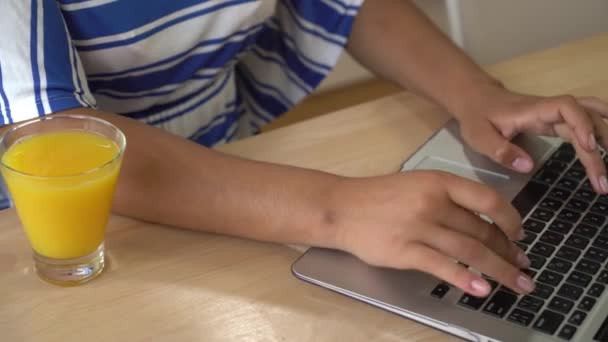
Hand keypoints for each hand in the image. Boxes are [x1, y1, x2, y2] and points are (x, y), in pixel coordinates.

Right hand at [329, 171, 533, 296]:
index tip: (519, 235)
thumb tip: (484, 223)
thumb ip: (448, 199)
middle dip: (508, 252)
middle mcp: (432, 202)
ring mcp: (417, 227)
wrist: (341, 207)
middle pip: (481, 230)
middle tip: (522, 267)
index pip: (488, 199)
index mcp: (438, 181)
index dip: (510, 219)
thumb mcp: (417, 185)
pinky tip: (481, 289)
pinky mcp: (403, 251)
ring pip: (469, 250)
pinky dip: (465, 279)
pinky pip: (442, 266)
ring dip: (499, 269)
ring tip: (517, 284)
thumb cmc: (379, 196)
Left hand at [455, 85, 607, 192]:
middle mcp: (549, 109)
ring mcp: (555, 113)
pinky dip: (602, 130)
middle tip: (604, 182)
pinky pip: (586, 121)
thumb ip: (500, 150)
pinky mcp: (556, 120)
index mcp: (533, 110)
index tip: (589, 147)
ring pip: (592, 116)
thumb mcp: (478, 136)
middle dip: (602, 145)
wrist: (475, 98)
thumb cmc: (476, 117)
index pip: (567, 108)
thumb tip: (529, 166)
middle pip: (586, 117)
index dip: (581, 124)